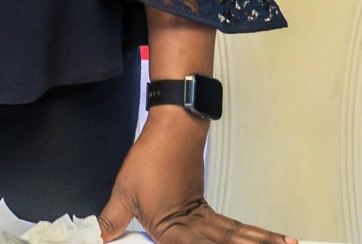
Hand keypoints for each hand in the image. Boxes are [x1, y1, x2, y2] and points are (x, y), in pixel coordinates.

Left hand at [98, 111, 295, 243]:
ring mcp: (203, 214)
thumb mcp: (124, 191)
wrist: (173, 129)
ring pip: (233, 236)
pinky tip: (262, 239)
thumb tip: (98, 236)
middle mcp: (193, 224)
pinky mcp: (205, 205)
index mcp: (172, 229)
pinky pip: (229, 226)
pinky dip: (247, 233)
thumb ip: (112, 219)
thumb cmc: (151, 159)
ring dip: (259, 241)